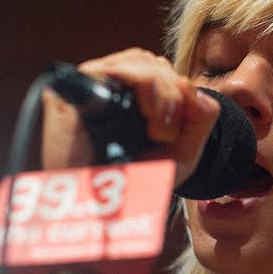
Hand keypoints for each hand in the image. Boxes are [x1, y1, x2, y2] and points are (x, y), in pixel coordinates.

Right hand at [40, 48, 221, 186]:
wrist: (104, 212)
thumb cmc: (136, 185)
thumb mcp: (181, 153)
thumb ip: (199, 118)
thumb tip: (192, 86)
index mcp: (129, 99)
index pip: (159, 69)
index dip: (179, 91)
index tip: (177, 131)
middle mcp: (108, 89)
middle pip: (150, 61)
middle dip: (173, 94)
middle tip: (167, 134)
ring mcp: (89, 89)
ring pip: (138, 61)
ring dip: (162, 93)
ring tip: (157, 132)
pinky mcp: (73, 93)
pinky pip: (114, 68)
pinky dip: (144, 85)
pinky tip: (147, 118)